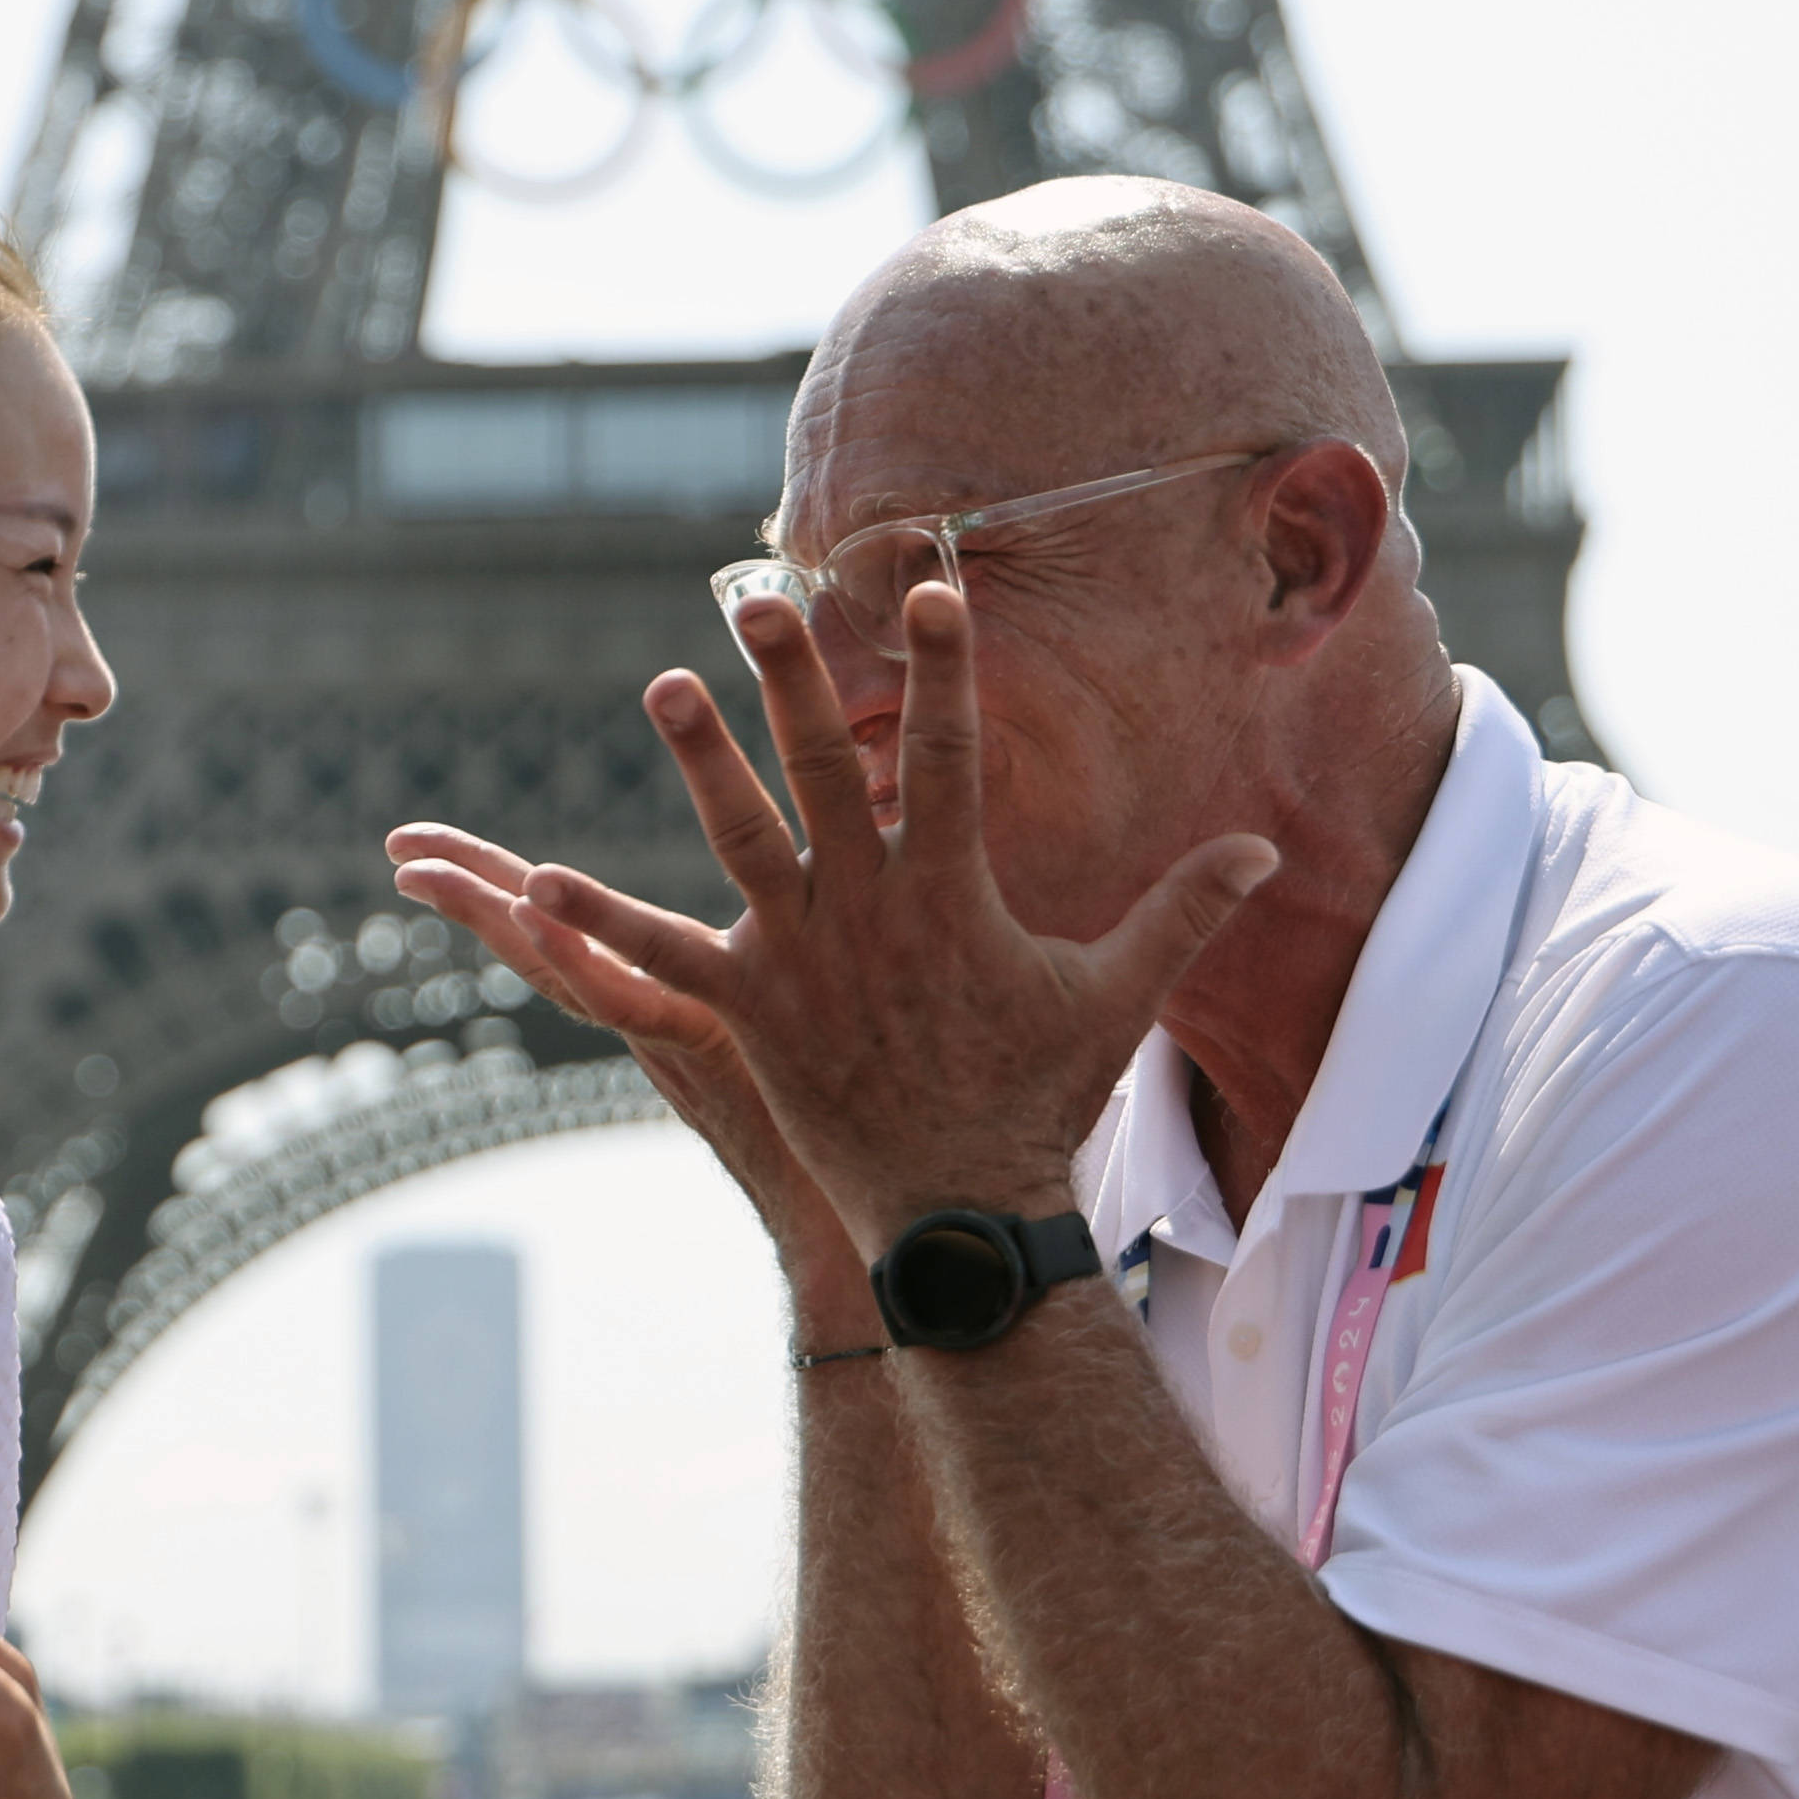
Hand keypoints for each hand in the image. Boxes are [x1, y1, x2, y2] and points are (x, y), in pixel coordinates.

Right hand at [383, 817, 856, 1290]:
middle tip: (397, 842)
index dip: (506, 883)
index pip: (570, 928)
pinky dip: (578, 954)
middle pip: (542, 939)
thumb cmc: (888, 1095)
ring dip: (489, 912)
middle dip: (467, 889)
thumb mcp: (830, 992)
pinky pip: (630, 1001)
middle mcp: (657, 1016)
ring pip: (562, 968)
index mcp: (671, 998)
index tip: (438, 847)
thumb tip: (833, 863)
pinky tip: (534, 904)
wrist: (913, 1198)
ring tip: (420, 869)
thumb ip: (808, 936)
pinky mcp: (712, 1043)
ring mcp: (673, 1035)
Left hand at [510, 581, 1275, 1250]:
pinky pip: (660, 961)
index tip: (931, 588)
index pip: (948, 755)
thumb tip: (1263, 848)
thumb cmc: (1037, 1099)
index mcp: (952, 893)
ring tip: (663, 684)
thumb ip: (1183, 911)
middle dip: (795, 679)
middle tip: (759, 599)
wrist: (961, 1211)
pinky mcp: (748, 1012)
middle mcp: (868, 911)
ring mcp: (800, 960)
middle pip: (825, 769)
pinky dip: (600, 923)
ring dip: (701, 759)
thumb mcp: (1115, 998)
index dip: (944, 669)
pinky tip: (535, 884)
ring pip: (740, 837)